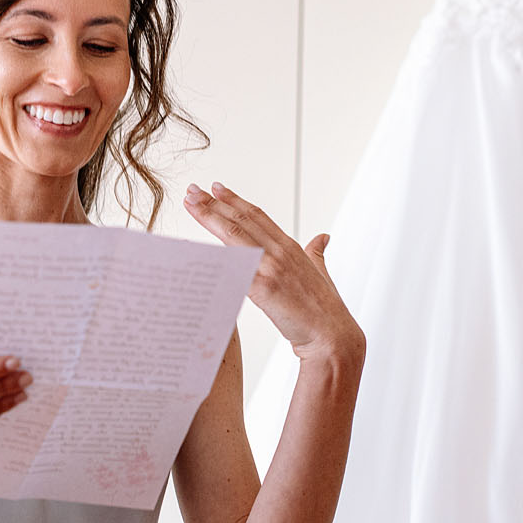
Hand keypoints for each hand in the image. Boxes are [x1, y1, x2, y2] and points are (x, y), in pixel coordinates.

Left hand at [184, 182, 362, 365]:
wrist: (331, 334)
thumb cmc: (324, 308)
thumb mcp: (320, 271)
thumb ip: (316, 251)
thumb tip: (322, 237)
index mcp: (290, 246)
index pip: (257, 215)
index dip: (235, 200)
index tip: (216, 188)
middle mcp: (280, 251)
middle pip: (241, 219)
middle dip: (214, 203)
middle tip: (193, 190)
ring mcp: (272, 268)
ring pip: (234, 234)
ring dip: (210, 217)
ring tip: (191, 203)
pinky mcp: (264, 288)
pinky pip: (234, 266)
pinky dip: (217, 254)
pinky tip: (198, 245)